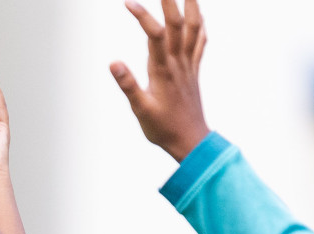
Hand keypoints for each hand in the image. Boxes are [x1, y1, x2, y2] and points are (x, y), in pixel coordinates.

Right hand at [110, 0, 210, 162]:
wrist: (190, 140)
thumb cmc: (162, 128)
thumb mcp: (140, 109)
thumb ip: (128, 85)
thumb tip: (114, 62)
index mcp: (162, 70)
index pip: (154, 34)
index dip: (142, 16)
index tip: (127, 3)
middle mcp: (178, 63)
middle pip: (177, 24)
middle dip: (170, 1)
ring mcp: (188, 66)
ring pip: (193, 29)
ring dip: (191, 6)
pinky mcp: (193, 71)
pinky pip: (200, 43)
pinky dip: (200, 26)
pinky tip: (198, 17)